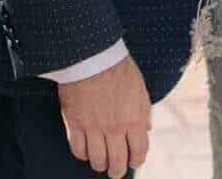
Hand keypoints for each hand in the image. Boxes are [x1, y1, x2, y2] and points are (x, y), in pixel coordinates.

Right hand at [57, 55, 151, 176]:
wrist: (92, 55)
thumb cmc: (118, 68)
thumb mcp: (140, 88)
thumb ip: (144, 111)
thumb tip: (146, 130)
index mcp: (134, 119)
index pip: (139, 152)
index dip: (136, 160)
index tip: (133, 160)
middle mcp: (115, 127)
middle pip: (117, 162)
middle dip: (117, 170)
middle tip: (115, 170)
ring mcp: (94, 127)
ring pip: (97, 160)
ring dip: (100, 164)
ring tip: (100, 161)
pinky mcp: (75, 123)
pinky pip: (78, 149)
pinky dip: (82, 154)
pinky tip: (85, 149)